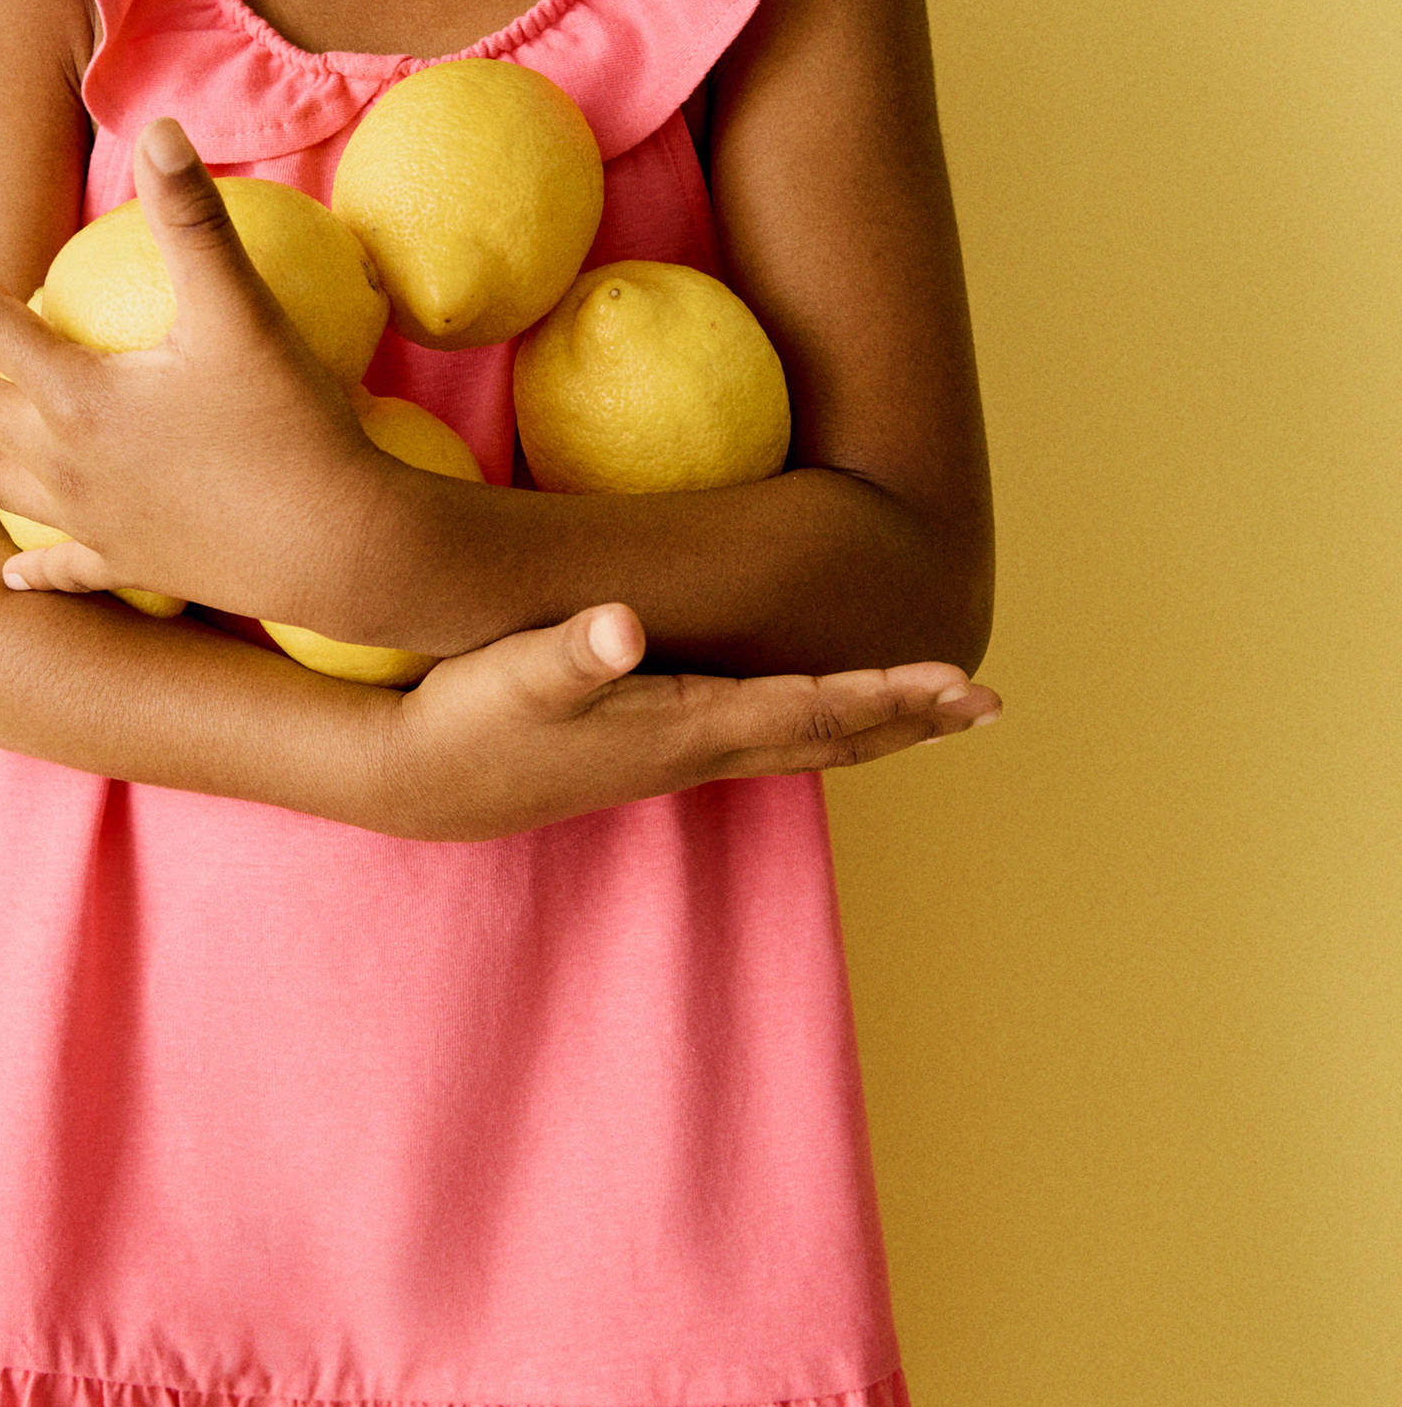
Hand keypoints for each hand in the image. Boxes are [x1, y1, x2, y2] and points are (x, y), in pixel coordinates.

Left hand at [0, 118, 390, 622]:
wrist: (336, 543)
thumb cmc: (287, 424)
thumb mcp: (240, 310)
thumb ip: (194, 218)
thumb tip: (160, 129)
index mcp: (80, 395)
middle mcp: (69, 462)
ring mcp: (96, 521)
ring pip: (1, 481)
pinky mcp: (133, 567)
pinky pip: (66, 568)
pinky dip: (33, 568)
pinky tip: (14, 573)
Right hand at [374, 603, 1000, 840]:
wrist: (419, 781)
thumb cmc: (464, 717)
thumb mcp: (514, 674)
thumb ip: (570, 651)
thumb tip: (620, 624)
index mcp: (682, 727)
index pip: (810, 711)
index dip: (887, 695)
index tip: (960, 685)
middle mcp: (692, 751)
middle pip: (826, 738)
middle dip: (908, 719)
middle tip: (988, 705)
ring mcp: (674, 757)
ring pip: (800, 742)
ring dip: (873, 725)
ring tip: (933, 711)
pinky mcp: (649, 749)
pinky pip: (763, 735)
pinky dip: (816, 721)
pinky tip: (822, 707)